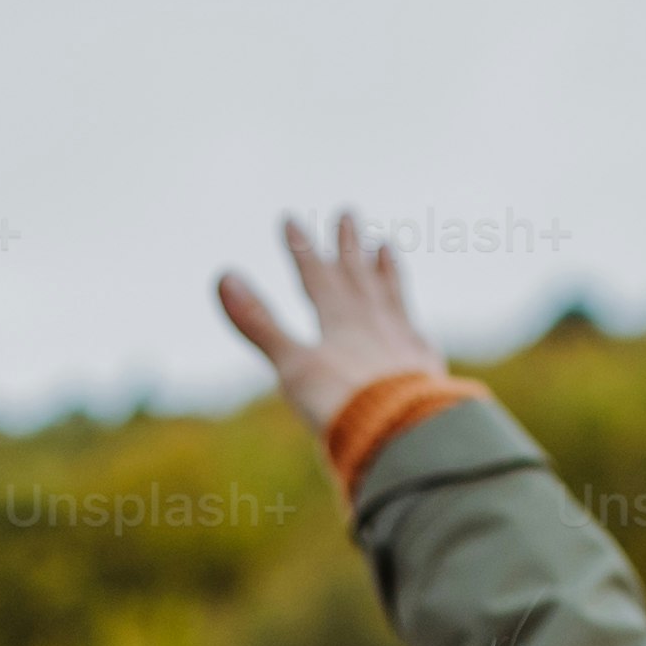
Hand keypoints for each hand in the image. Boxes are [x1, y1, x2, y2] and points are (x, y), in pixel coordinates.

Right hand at [215, 209, 447, 439]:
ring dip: (383, 270)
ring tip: (384, 246)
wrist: (401, 432)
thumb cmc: (342, 402)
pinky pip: (412, 328)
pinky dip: (405, 315)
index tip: (290, 220)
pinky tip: (409, 318)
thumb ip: (260, 323)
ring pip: (389, 294)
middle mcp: (372, 319)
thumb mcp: (292, 365)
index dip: (301, 247)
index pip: (315, 273)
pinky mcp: (423, 364)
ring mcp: (400, 339)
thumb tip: (223, 276)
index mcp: (338, 317)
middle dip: (348, 245)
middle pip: (357, 274)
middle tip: (348, 213)